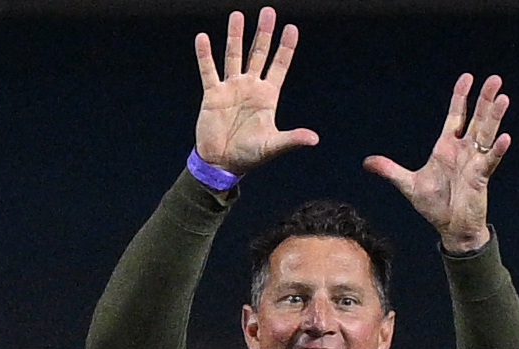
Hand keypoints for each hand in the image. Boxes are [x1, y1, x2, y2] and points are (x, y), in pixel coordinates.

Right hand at [193, 9, 316, 177]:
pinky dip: (205, 55)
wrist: (221, 163)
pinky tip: (203, 38)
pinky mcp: (212, 94)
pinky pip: (208, 70)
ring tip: (238, 15)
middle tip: (269, 11)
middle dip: (264, 33)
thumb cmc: (249, 156)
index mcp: (267, 96)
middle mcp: (250, 87)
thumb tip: (314, 139)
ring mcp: (231, 88)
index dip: (285, 48)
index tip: (292, 28)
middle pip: (258, 53)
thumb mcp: (272, 146)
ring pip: (234, 55)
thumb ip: (292, 139)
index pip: (279, 66)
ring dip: (236, 36)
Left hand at [367, 70, 508, 252]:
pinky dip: (497, 150)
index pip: (456, 115)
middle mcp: (463, 151)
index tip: (468, 77)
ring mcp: (474, 163)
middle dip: (484, 99)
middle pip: (476, 119)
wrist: (450, 229)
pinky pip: (490, 161)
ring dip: (494, 117)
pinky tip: (505, 138)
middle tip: (495, 79)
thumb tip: (367, 162)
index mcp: (446, 147)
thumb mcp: (408, 185)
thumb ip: (389, 170)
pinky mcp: (480, 178)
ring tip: (503, 98)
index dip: (461, 96)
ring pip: (486, 134)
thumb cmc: (434, 206)